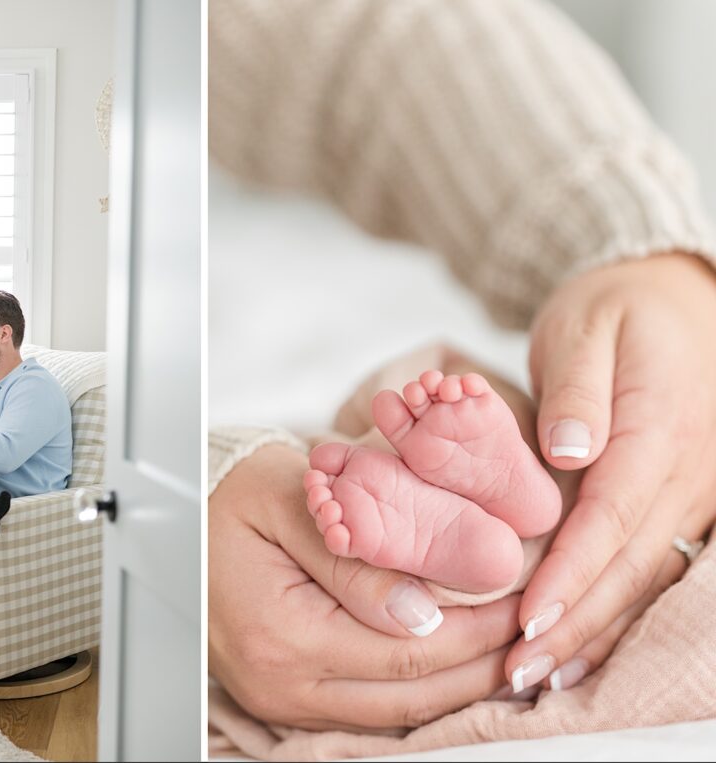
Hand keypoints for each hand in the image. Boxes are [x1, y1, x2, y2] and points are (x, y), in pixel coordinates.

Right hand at [209, 443, 522, 730]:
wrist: (179, 517)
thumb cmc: (230, 497)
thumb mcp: (289, 503)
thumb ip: (352, 560)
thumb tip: (422, 614)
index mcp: (283, 631)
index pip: (408, 649)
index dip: (476, 632)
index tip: (521, 601)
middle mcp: (283, 681)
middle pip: (409, 693)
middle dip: (480, 665)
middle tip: (530, 631)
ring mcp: (282, 698)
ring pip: (393, 712)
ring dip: (456, 685)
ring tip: (503, 650)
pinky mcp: (284, 698)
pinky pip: (366, 710)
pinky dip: (416, 690)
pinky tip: (448, 665)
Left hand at [506, 252, 715, 690]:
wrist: (675, 300)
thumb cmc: (619, 311)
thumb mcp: (589, 328)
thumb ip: (580, 391)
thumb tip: (569, 453)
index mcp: (658, 431)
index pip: (610, 518)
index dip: (569, 574)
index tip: (526, 619)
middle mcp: (684, 474)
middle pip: (628, 564)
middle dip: (573, 623)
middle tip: (518, 673)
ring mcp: (689, 493)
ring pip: (643, 577)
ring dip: (593, 630)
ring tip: (541, 677)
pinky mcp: (678, 501)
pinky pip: (650, 565)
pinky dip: (614, 609)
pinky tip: (581, 643)